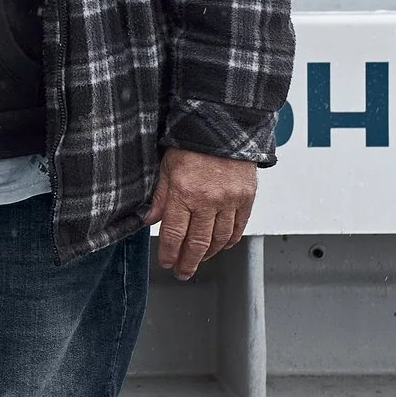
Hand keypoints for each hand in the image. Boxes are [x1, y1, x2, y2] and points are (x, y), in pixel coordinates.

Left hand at [144, 147, 255, 280]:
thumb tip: (149, 220)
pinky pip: (238, 227)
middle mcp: (208, 200)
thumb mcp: (166, 166)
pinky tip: (222, 245)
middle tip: (182, 272)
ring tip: (200, 260)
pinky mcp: (246, 198)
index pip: (175, 233)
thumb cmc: (192, 142)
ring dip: (209, 254)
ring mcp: (230, 200)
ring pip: (220, 239)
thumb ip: (160, 196)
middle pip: (198, 243)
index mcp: (184, 192)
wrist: (224, 124)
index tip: (167, 262)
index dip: (170, 253)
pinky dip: (230, 240)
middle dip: (188, 262)